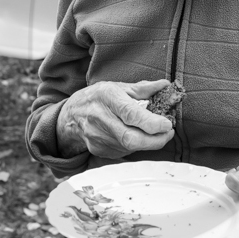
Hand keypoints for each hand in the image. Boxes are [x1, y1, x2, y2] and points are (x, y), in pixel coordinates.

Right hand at [56, 80, 174, 158]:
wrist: (71, 116)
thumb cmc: (97, 98)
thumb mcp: (117, 87)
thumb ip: (143, 88)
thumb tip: (165, 85)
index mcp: (107, 97)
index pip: (131, 114)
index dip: (152, 122)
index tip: (167, 124)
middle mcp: (101, 118)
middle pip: (132, 138)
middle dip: (156, 140)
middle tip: (168, 133)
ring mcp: (98, 138)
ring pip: (131, 147)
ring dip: (147, 142)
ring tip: (151, 131)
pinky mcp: (99, 150)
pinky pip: (124, 152)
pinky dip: (135, 146)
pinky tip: (134, 136)